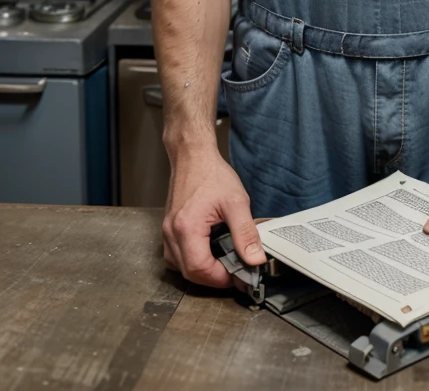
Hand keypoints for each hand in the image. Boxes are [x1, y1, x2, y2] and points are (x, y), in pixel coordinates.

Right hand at [162, 147, 266, 286]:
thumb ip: (246, 233)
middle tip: (234, 272)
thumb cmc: (212, 174)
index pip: (200, 269)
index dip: (220, 278)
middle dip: (213, 277)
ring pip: (181, 267)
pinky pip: (177, 256)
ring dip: (202, 271)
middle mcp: (171, 233)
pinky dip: (193, 260)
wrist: (193, 156)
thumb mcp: (237, 202)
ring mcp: (167, 232)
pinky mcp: (168, 229)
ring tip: (223, 262)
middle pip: (189, 272)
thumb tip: (255, 260)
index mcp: (187, 227)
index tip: (239, 276)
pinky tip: (208, 251)